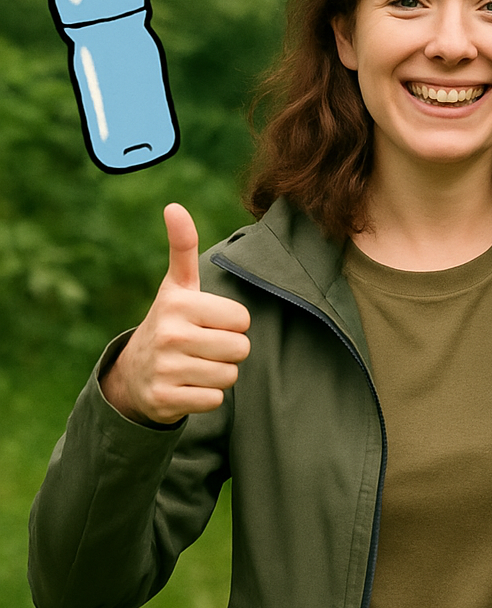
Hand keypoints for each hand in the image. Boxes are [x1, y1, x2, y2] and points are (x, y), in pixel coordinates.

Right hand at [100, 204, 250, 424]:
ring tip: (195, 365)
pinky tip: (187, 387)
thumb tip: (174, 206)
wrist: (134, 373)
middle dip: (229, 351)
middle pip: (241, 349)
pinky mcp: (164, 399)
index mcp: (179, 304)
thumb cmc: (171, 322)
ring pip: (230, 376)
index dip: (233, 324)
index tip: (210, 323)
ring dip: (219, 374)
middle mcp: (169, 334)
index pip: (242, 319)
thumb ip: (182, 247)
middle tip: (204, 347)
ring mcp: (165, 369)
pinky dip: (207, 397)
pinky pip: (215, 400)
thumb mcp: (177, 286)